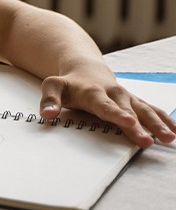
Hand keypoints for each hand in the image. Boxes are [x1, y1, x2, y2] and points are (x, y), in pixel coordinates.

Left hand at [39, 65, 175, 147]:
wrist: (85, 68)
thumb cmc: (68, 83)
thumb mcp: (53, 86)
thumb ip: (49, 100)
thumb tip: (46, 115)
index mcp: (93, 93)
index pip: (104, 105)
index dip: (115, 114)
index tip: (126, 121)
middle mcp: (114, 94)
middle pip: (128, 111)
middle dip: (138, 126)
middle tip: (148, 141)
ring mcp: (126, 97)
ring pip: (144, 110)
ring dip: (157, 124)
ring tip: (168, 138)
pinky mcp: (135, 101)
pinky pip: (151, 109)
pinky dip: (164, 118)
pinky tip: (175, 130)